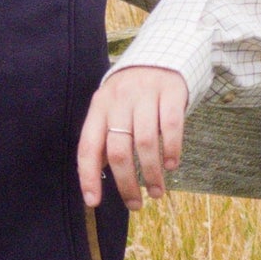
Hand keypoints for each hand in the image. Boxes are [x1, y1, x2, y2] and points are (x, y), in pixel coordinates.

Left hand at [78, 64, 188, 210]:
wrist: (161, 55)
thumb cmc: (132, 94)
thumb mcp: (111, 109)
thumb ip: (104, 138)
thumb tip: (98, 177)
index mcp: (99, 108)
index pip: (88, 146)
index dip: (88, 176)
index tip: (93, 202)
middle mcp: (119, 101)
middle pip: (119, 149)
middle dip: (126, 183)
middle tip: (135, 204)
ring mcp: (146, 95)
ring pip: (146, 142)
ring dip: (151, 172)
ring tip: (156, 192)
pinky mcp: (171, 92)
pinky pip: (172, 126)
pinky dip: (172, 149)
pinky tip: (172, 166)